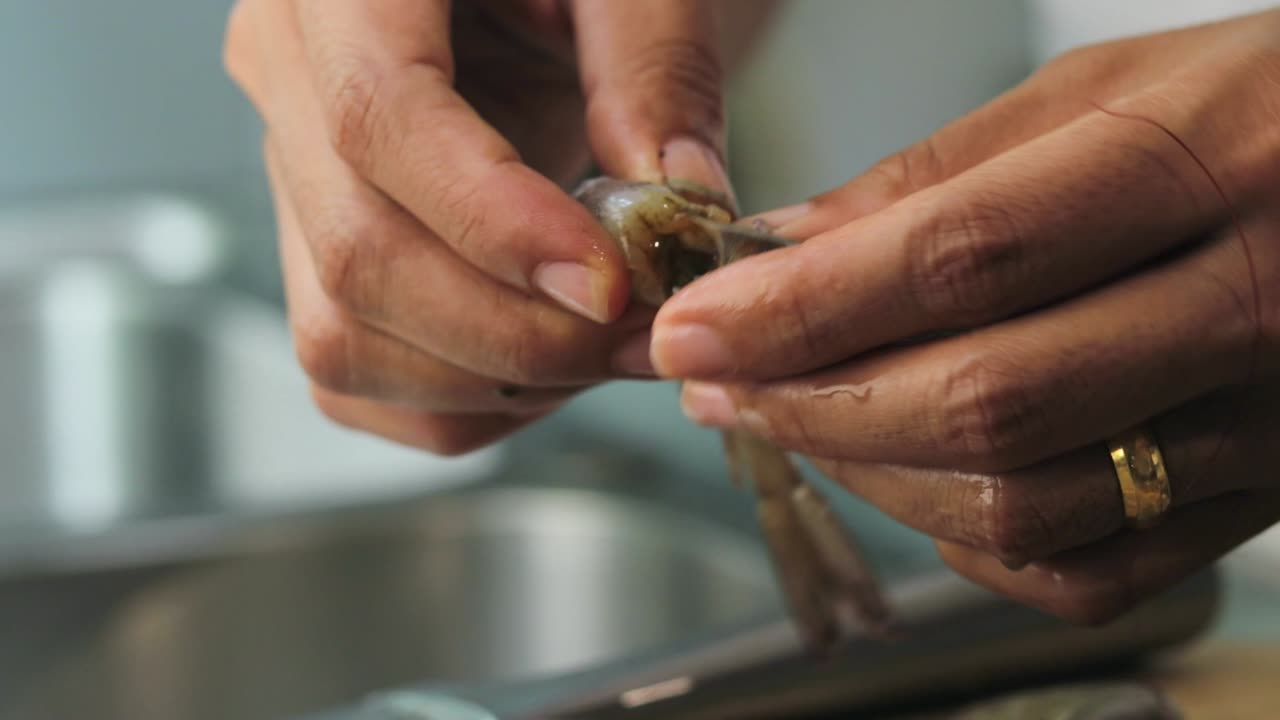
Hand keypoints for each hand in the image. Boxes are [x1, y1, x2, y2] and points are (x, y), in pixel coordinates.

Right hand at [224, 0, 759, 453]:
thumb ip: (656, 63)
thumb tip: (679, 205)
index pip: (380, 119)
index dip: (495, 222)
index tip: (610, 283)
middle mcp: (288, 77)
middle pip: (359, 253)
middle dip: (517, 331)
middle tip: (641, 335)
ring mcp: (291, 174)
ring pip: (343, 337)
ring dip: (493, 379)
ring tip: (606, 350)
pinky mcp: (314, 250)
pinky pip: (353, 375)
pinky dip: (457, 405)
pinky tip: (547, 369)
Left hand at [651, 10, 1279, 622]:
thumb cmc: (1256, 109)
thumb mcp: (1102, 93)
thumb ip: (936, 176)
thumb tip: (780, 248)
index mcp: (1205, 164)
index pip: (962, 259)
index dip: (803, 307)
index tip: (693, 328)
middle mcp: (1251, 305)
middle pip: (982, 399)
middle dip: (811, 402)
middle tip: (716, 383)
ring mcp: (1265, 424)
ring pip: (1022, 502)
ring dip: (870, 474)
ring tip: (793, 420)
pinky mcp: (1259, 500)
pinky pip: (1087, 571)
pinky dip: (967, 541)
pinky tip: (915, 482)